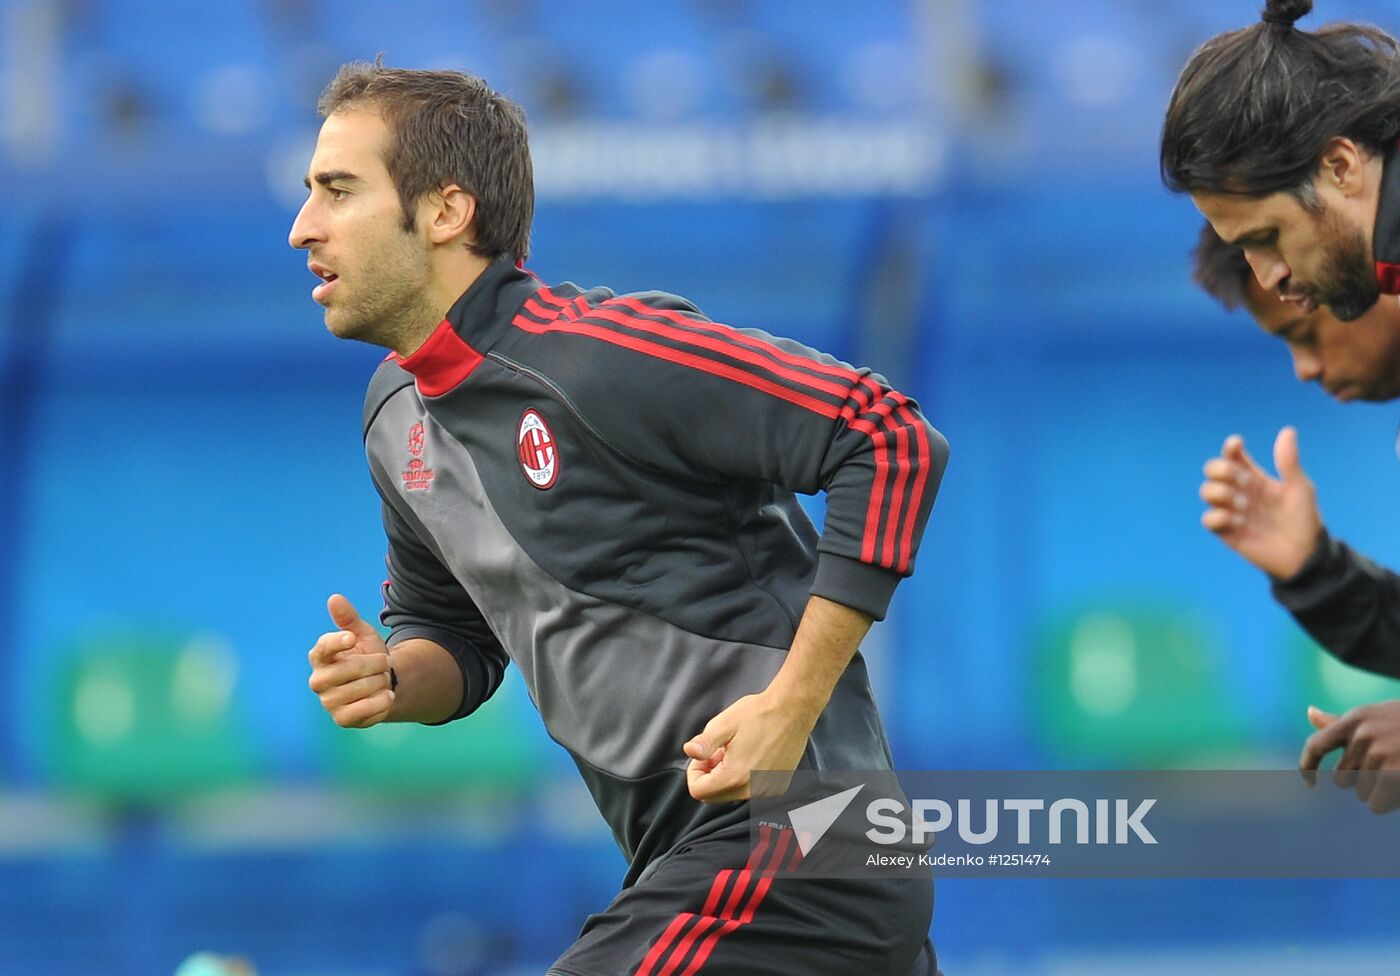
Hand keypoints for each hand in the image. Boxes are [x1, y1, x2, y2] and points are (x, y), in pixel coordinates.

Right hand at [307, 593, 394, 727]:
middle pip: (347, 670)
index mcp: (321, 657)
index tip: (351, 637)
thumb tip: (334, 598)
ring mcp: (328, 701)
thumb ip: (348, 618)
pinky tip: (387, 694)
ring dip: (379, 682)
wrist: (383, 682)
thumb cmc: (367, 655)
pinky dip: (380, 702)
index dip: (336, 642)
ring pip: (359, 690)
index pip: (322, 649)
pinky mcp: (341, 719)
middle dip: (373, 664)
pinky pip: (363, 711)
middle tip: (383, 662)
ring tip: (383, 678)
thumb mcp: (362, 634)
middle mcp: (319, 680)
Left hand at [683, 691, 811, 802]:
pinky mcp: (776, 786)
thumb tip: (688, 751)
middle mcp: (751, 790)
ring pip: (731, 793)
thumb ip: (704, 743)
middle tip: (719, 752)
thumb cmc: (758, 714)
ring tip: (736, 751)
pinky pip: (748, 789)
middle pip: (714, 796)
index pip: (698, 791)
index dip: (695, 771)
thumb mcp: (724, 724)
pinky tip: (751, 754)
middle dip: (709, 776)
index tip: (705, 754)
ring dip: (726, 776)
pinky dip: (743, 777)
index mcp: (734, 777)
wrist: (792, 711)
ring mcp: (765, 790)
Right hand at [1198, 427, 1321, 578]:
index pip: (1233, 456)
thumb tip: (1287, 430)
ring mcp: (1231, 512)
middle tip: (1243, 481)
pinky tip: (1239, 522)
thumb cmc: (1304, 520)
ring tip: (1244, 505)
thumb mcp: (1300, 488)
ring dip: (1221, 493)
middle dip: (1221, 470)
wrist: (1305, 556)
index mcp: (1255, 478)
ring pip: (1207, 492)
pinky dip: (1219, 516)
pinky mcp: (1226, 532)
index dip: (1230, 448)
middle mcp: (1239, 492)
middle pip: (1213, 471)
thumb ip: (1288, 462)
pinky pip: (1208, 519)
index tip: (1236, 444)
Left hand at [1300, 701, 1399, 812]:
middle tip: (1391, 768)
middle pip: (1342, 779)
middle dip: (1363, 781)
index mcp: (1356, 718)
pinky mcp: (1394, 773)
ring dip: (1380, 792)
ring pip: (1361, 793)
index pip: (1316, 744)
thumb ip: (1344, 723)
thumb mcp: (1378, 716)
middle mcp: (1363, 734)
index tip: (1309, 783)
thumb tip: (1310, 712)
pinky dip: (1387, 804)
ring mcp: (1381, 753)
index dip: (1308, 766)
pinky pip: (1375, 804)